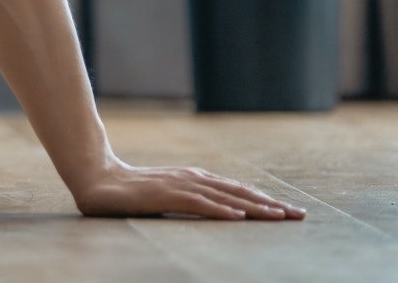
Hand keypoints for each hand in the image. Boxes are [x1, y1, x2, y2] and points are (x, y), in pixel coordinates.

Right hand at [67, 158, 303, 220]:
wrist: (97, 179)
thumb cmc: (130, 192)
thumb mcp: (167, 196)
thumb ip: (190, 201)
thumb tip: (218, 212)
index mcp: (194, 179)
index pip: (237, 191)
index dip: (265, 201)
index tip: (290, 212)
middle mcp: (192, 179)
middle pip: (240, 192)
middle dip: (271, 205)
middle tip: (300, 216)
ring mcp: (179, 186)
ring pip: (225, 197)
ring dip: (255, 208)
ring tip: (279, 217)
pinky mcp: (164, 195)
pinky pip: (197, 203)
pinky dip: (219, 210)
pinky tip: (237, 217)